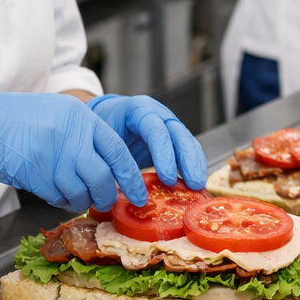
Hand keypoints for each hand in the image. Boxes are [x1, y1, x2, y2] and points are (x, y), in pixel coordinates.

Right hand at [0, 91, 144, 212]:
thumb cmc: (18, 119)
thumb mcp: (58, 114)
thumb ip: (84, 134)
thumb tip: (110, 167)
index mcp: (80, 117)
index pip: (117, 150)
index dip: (130, 176)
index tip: (139, 195)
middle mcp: (69, 135)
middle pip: (102, 176)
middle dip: (108, 196)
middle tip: (107, 202)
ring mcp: (51, 154)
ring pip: (80, 191)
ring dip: (82, 201)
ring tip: (77, 197)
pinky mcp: (33, 173)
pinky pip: (57, 197)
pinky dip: (61, 201)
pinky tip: (56, 193)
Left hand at [88, 94, 208, 190]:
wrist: (106, 117)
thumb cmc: (101, 129)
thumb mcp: (100, 140)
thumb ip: (111, 159)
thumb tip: (117, 190)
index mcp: (138, 110)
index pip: (156, 129)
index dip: (164, 154)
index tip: (168, 178)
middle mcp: (157, 114)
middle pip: (179, 134)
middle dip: (188, 160)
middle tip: (193, 184)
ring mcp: (168, 124)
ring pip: (188, 141)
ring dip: (195, 164)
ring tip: (198, 186)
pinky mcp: (173, 137)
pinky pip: (188, 149)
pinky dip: (194, 165)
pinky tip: (196, 181)